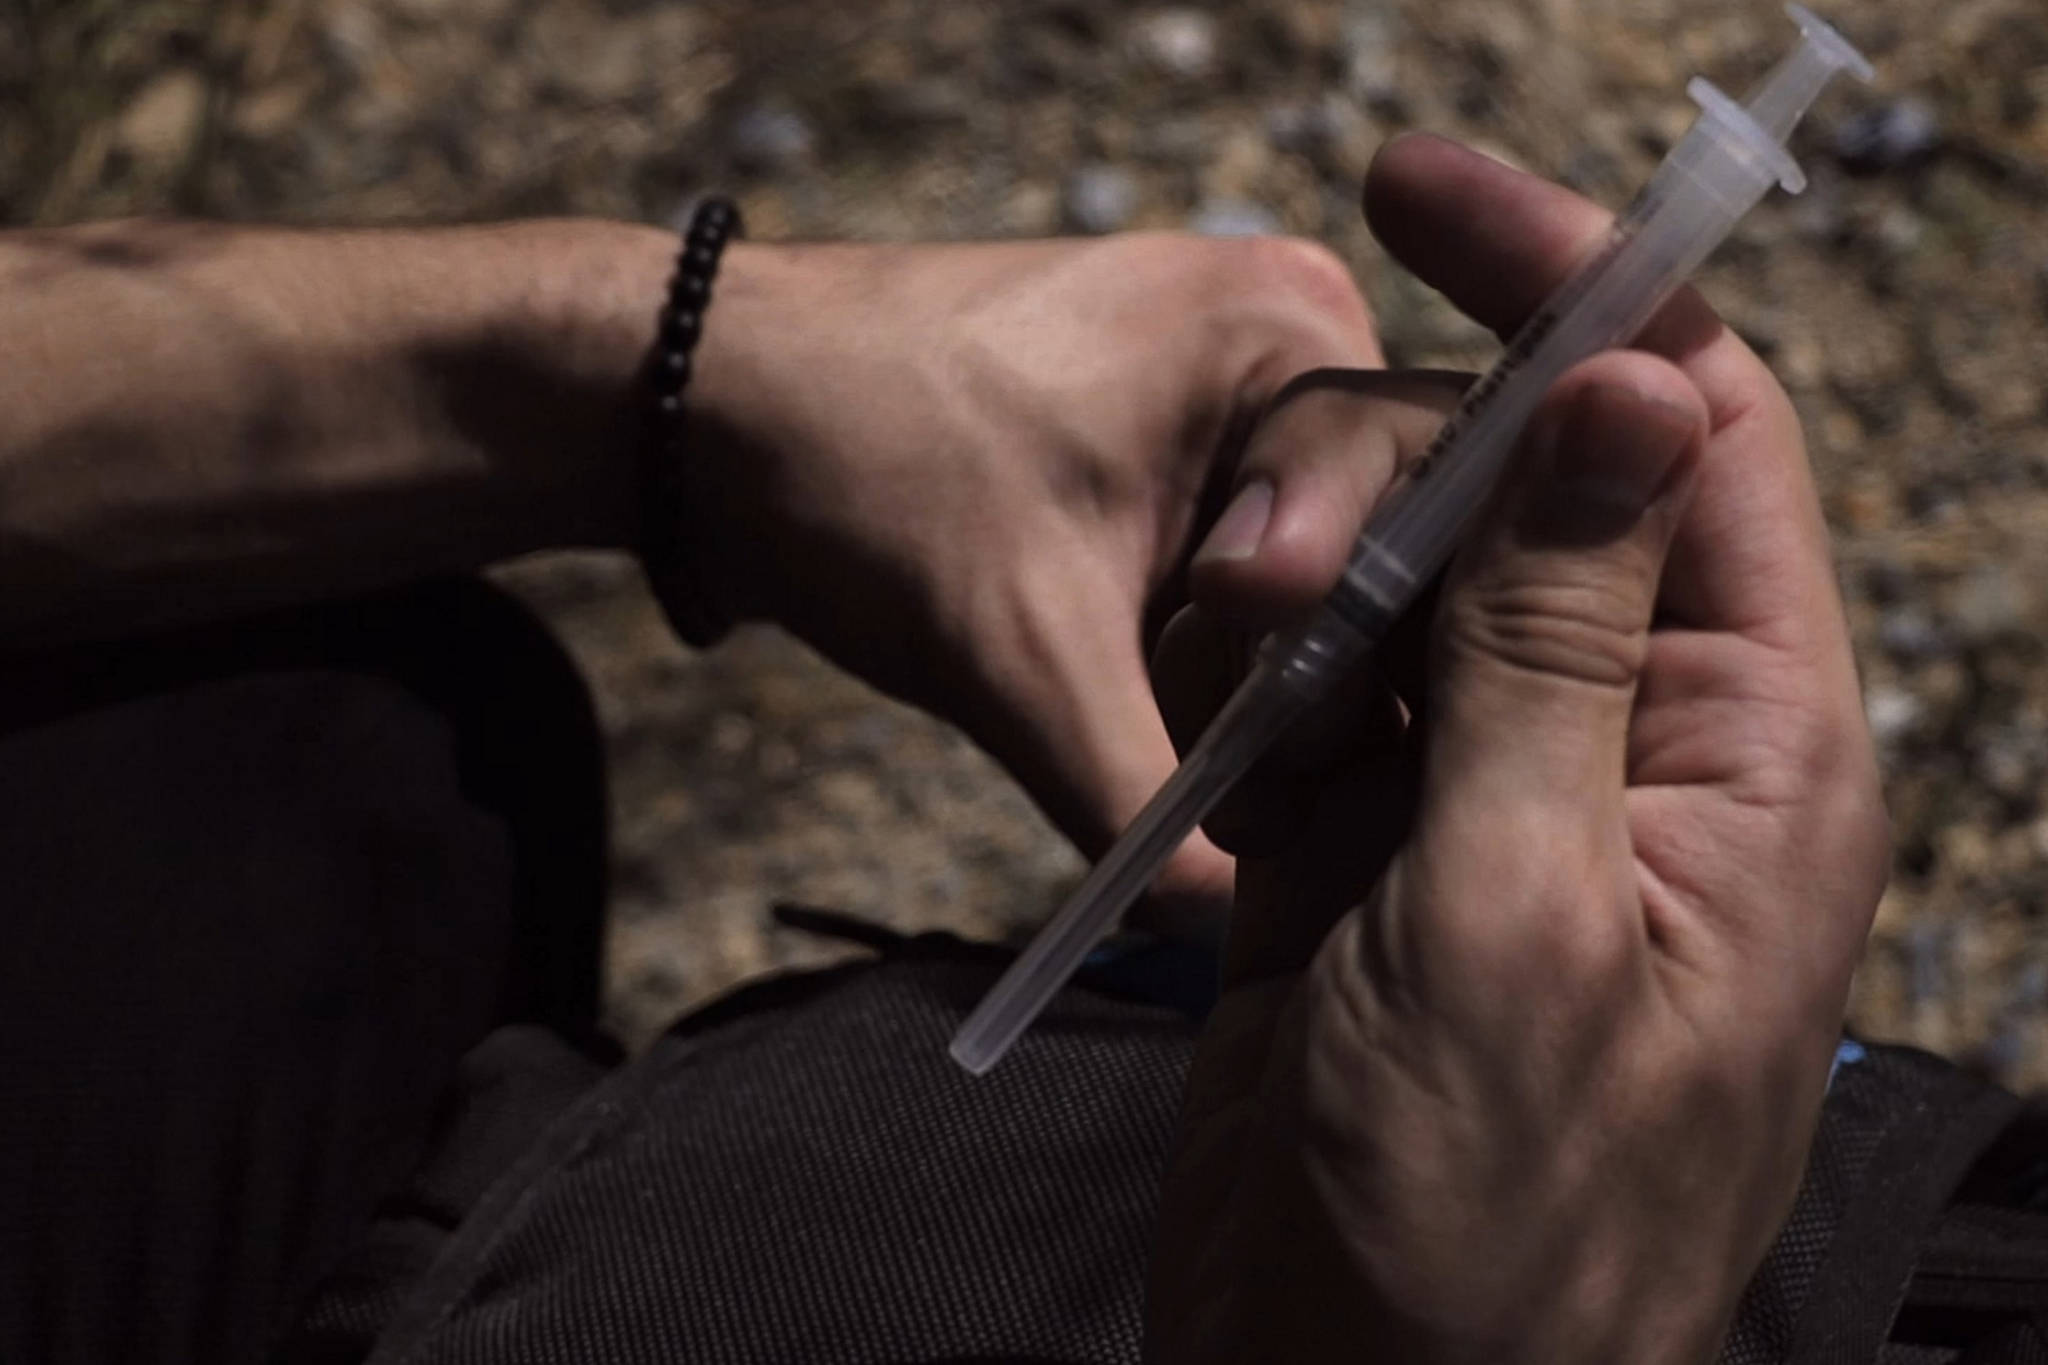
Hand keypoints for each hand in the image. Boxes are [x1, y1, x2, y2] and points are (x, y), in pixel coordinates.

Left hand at [683, 234, 1380, 926]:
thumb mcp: (1016, 652)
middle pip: (1397, 543)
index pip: (1436, 511)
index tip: (1286, 737)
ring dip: (1278, 668)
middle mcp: (1291, 333)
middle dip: (1330, 666)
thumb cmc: (856, 472)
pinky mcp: (1180, 439)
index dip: (1369, 644)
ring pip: (1330, 564)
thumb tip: (1228, 935)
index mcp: (1286, 327)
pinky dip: (1233, 646)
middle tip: (1263, 770)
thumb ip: (1140, 803)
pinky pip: (1263, 558)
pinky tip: (1186, 712)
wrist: (703, 407)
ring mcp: (1234, 383)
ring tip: (1222, 752)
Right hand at [1143, 135, 1887, 1361]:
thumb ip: (1560, 644)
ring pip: (1405, 589)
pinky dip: (1253, 677)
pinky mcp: (1376, 851)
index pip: (1696, 439)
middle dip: (1390, 479)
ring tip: (1231, 663)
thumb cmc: (1482, 1224)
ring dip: (1306, 586)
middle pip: (1526, 498)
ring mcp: (1494, 798)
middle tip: (1262, 561)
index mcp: (1746, 752)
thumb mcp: (1515, 916)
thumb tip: (1630, 391)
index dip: (1581, 296)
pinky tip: (1211, 704)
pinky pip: (1319, 694)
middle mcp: (1634, 750)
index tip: (1422, 193)